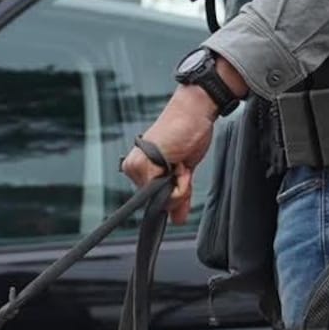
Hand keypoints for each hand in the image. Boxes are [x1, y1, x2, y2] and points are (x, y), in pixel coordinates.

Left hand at [121, 83, 222, 219]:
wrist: (194, 111)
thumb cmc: (188, 132)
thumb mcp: (184, 170)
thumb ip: (178, 195)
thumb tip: (177, 219)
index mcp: (140, 168)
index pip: (156, 201)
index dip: (174, 193)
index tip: (181, 171)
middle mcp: (134, 168)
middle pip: (159, 203)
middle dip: (178, 188)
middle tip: (182, 163)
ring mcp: (137, 167)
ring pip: (163, 200)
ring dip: (181, 184)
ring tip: (180, 160)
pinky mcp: (143, 165)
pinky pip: (167, 193)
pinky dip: (181, 183)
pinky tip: (180, 161)